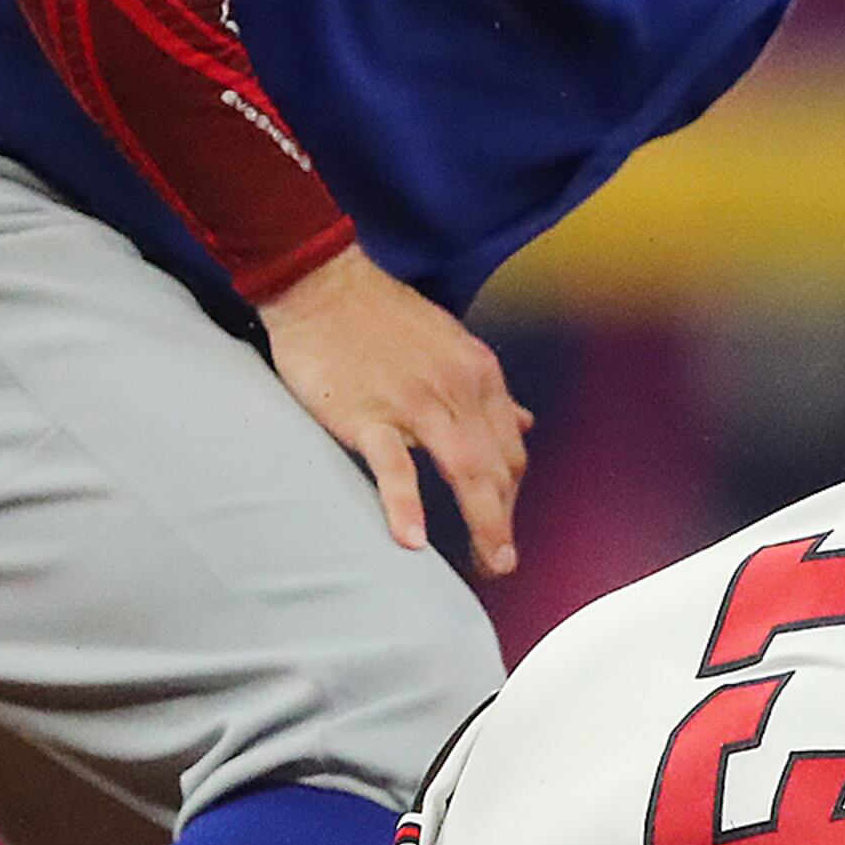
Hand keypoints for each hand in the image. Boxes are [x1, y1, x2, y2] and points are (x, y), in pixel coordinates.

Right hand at [257, 243, 532, 572]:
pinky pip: (394, 467)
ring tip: (489, 562)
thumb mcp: (451, 345)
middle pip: (497, 467)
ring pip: (464, 470)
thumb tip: (524, 422)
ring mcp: (414, 403)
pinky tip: (413, 540)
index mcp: (480, 374)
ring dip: (484, 523)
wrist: (321, 281)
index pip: (509, 448)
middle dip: (504, 519)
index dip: (510, 492)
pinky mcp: (366, 415)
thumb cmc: (380, 317)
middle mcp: (458, 390)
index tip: (502, 523)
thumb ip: (486, 390)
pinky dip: (405, 505)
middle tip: (502, 562)